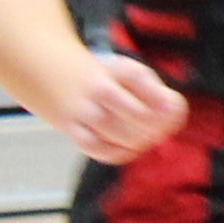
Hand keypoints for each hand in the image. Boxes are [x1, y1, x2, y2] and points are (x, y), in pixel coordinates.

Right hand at [40, 47, 184, 159]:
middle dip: (156, 127)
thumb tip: (176, 111)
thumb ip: (154, 91)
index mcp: (118, 70)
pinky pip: (99, 149)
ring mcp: (83, 111)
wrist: (47, 72)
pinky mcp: (72, 130)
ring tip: (147, 139)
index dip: (166, 102)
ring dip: (140, 141)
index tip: (174, 109)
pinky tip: (130, 149)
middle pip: (138, 115)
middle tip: (161, 131)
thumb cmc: (98, 76)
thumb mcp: (127, 72)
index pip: (147, 86)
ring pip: (119, 134)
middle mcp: (99, 89)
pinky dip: (119, 153)